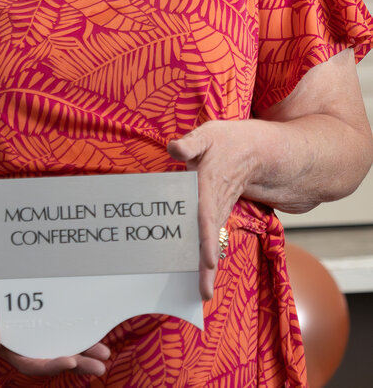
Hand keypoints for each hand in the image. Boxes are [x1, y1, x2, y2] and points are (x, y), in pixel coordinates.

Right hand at [0, 245, 109, 376]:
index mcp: (3, 341)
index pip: (29, 361)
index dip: (49, 364)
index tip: (70, 360)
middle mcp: (20, 336)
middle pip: (49, 355)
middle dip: (76, 362)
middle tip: (100, 366)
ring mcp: (30, 323)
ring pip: (58, 340)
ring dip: (81, 348)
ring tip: (105, 353)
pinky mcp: (37, 308)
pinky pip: (58, 320)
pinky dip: (74, 325)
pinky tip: (93, 326)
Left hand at [167, 121, 258, 300]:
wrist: (255, 151)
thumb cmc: (226, 141)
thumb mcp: (208, 134)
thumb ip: (190, 143)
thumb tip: (174, 147)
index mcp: (209, 184)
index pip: (205, 214)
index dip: (205, 237)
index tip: (207, 259)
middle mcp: (215, 203)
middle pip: (210, 238)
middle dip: (207, 265)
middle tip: (204, 293)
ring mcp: (218, 210)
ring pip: (213, 242)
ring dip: (208, 268)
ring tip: (204, 294)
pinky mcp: (217, 214)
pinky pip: (212, 238)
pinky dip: (209, 259)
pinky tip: (203, 278)